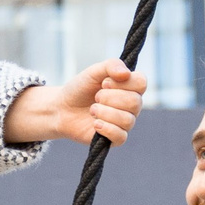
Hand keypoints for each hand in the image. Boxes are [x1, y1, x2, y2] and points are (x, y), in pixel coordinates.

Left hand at [4, 61, 146, 146]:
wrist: (62, 109)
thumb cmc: (80, 89)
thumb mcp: (93, 72)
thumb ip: (111, 66)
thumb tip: (126, 73)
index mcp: (130, 87)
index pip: (141, 83)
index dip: (123, 83)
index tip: (104, 83)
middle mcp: (131, 105)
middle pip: (135, 102)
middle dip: (110, 98)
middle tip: (96, 97)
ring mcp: (125, 122)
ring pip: (127, 120)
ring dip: (105, 112)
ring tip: (92, 110)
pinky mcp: (115, 138)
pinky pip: (121, 137)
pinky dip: (106, 128)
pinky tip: (95, 124)